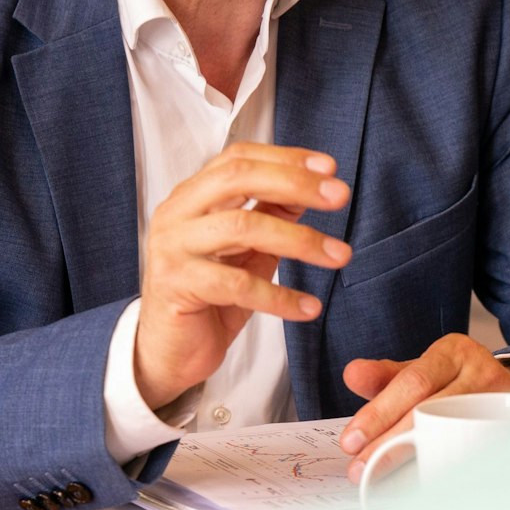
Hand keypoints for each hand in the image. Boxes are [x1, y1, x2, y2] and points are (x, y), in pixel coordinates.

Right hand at [133, 142, 352, 408]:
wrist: (169, 352)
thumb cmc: (211, 296)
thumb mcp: (248, 249)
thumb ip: (272, 215)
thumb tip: (313, 187)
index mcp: (192, 196)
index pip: (239, 158)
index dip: (285, 158)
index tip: (329, 167)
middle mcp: (176, 213)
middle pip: (238, 179)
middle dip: (295, 183)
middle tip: (339, 196)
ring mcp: (172, 247)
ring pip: (242, 227)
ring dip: (299, 240)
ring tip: (339, 255)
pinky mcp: (177, 286)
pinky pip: (237, 285)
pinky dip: (280, 296)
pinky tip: (309, 308)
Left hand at [339, 333, 509, 480]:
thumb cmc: (455, 380)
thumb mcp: (421, 369)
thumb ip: (385, 376)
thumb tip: (351, 375)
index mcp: (453, 352)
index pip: (412, 382)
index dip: (380, 412)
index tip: (351, 441)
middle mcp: (481, 373)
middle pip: (430, 411)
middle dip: (389, 445)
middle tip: (359, 470)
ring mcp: (502, 403)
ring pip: (454, 438)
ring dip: (414, 465)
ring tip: (382, 484)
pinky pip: (473, 456)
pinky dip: (443, 473)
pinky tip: (419, 489)